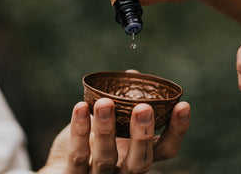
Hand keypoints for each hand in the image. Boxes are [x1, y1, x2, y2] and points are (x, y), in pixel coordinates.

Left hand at [38, 98, 190, 173]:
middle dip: (143, 135)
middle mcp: (123, 171)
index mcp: (137, 156)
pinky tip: (81, 106)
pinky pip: (78, 155)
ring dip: (106, 129)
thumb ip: (123, 103)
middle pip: (140, 162)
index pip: (166, 149)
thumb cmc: (89, 143)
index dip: (177, 130)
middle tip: (143, 108)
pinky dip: (79, 130)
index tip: (183, 105)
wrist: (56, 170)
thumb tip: (133, 75)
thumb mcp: (109, 123)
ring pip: (106, 158)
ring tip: (105, 102)